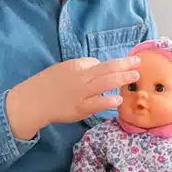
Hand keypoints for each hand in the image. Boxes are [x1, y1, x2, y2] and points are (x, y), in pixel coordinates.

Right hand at [6, 56, 140, 138]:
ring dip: (122, 78)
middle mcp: (80, 77)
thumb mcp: (63, 69)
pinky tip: (119, 100)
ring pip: (105, 83)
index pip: (97, 63)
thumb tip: (98, 66)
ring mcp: (81, 93)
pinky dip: (108, 100)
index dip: (112, 65)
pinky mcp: (80, 109)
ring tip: (136, 76)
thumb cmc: (48, 85)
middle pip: (106, 69)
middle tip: (138, 62)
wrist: (33, 102)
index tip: (124, 65)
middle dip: (124, 65)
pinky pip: (96, 103)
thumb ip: (81, 68)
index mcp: (76, 66)